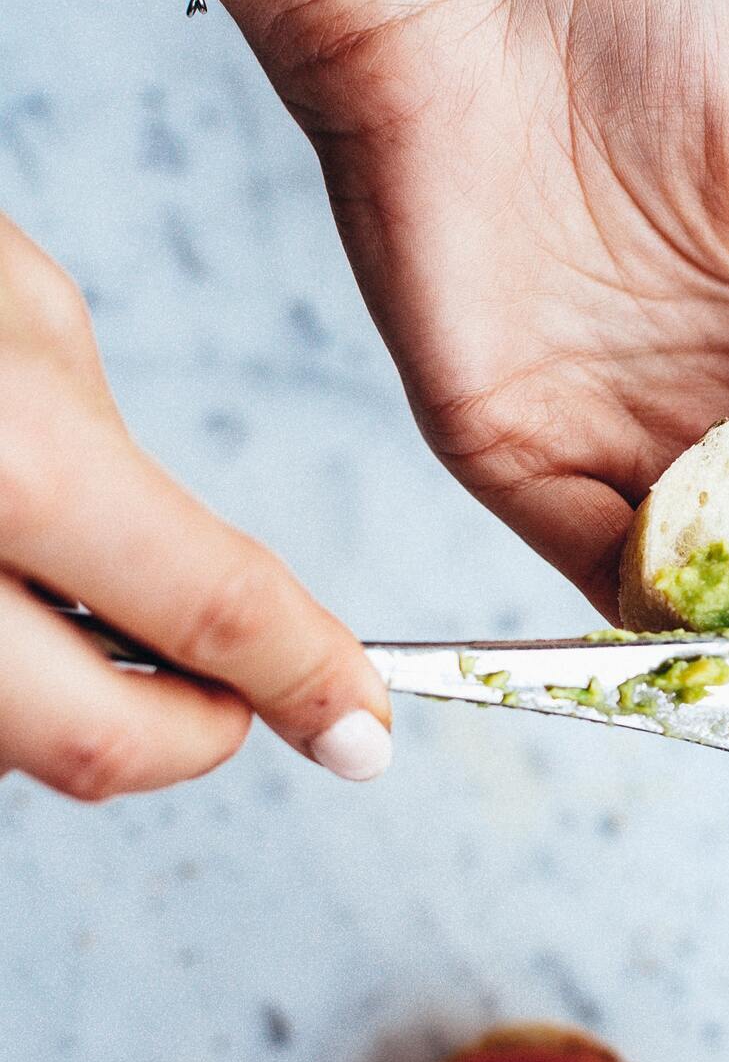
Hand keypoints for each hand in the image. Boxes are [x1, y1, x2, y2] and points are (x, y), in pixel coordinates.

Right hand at [0, 215, 391, 798]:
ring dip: (75, 714)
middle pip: (91, 745)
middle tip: (240, 702)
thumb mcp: (22, 310)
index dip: (308, 676)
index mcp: (3, 459)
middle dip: (193, 737)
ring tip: (91, 619)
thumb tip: (172, 594)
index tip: (361, 725)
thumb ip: (112, 465)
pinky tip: (9, 611)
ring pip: (2, 751)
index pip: (210, 609)